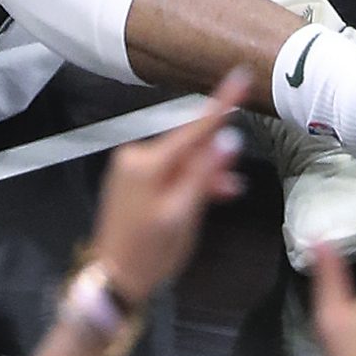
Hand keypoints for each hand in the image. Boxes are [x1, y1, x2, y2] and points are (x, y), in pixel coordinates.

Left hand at [87, 70, 248, 300]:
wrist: (113, 279)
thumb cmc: (149, 253)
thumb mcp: (183, 215)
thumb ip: (205, 174)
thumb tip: (229, 139)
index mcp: (146, 162)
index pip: (194, 128)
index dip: (222, 102)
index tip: (241, 76)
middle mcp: (135, 156)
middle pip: (188, 146)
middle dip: (214, 159)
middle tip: (233, 183)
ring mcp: (131, 168)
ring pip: (181, 161)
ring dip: (204, 174)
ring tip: (227, 193)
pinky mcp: (133, 180)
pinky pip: (169, 171)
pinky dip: (188, 181)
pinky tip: (208, 194)